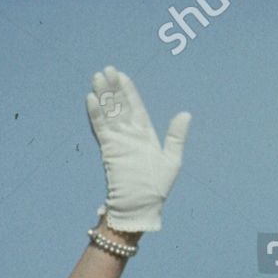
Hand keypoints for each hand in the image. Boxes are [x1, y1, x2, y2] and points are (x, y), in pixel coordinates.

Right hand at [86, 65, 190, 232]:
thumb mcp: (172, 160)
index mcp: (145, 135)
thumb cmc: (156, 188)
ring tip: (97, 77)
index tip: (121, 75)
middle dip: (113, 88)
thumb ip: (176, 136)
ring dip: (103, 96)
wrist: (140, 207)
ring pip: (109, 113)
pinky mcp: (108, 149)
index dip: (128, 91)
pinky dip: (96, 114)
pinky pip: (101, 128)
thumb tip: (185, 113)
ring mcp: (118, 141)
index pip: (135, 107)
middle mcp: (129, 135)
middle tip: (106, 70)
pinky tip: (92, 99)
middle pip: (119, 106)